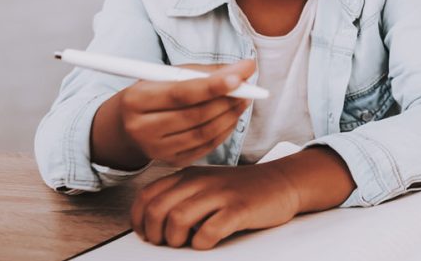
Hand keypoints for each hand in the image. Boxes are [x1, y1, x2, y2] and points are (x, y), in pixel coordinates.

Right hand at [108, 60, 256, 165]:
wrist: (127, 126)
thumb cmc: (154, 93)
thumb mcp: (168, 75)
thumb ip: (204, 71)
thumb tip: (243, 68)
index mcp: (137, 100)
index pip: (181, 94)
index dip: (213, 86)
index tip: (240, 75)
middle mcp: (142, 128)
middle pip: (195, 115)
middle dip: (227, 100)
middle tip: (248, 87)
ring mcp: (157, 149)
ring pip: (203, 133)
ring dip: (230, 115)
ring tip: (243, 99)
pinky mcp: (171, 161)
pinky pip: (205, 147)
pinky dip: (224, 131)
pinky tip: (232, 117)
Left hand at [130, 162, 300, 249]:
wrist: (282, 181)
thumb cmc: (242, 188)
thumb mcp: (207, 183)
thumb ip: (182, 194)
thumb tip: (154, 222)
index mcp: (189, 175)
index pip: (148, 195)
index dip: (138, 218)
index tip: (144, 233)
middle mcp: (201, 181)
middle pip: (157, 209)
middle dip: (154, 233)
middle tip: (163, 243)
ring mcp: (220, 194)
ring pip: (177, 218)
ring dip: (174, 239)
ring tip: (183, 243)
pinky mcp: (239, 209)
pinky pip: (209, 230)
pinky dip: (201, 243)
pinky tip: (206, 243)